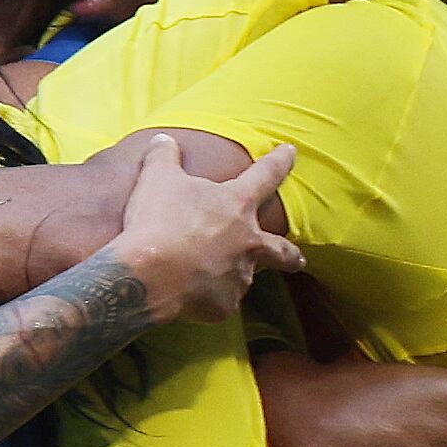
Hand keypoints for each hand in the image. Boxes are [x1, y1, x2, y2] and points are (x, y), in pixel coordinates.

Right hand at [104, 143, 304, 323]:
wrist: (149, 274)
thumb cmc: (157, 221)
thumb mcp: (156, 178)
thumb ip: (163, 157)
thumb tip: (163, 141)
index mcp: (236, 205)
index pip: (265, 175)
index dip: (279, 161)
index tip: (290, 152)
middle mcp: (248, 242)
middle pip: (280, 249)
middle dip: (290, 254)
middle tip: (298, 259)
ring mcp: (239, 277)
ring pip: (244, 278)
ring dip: (234, 276)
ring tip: (213, 278)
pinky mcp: (224, 306)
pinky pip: (218, 302)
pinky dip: (207, 299)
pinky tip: (189, 297)